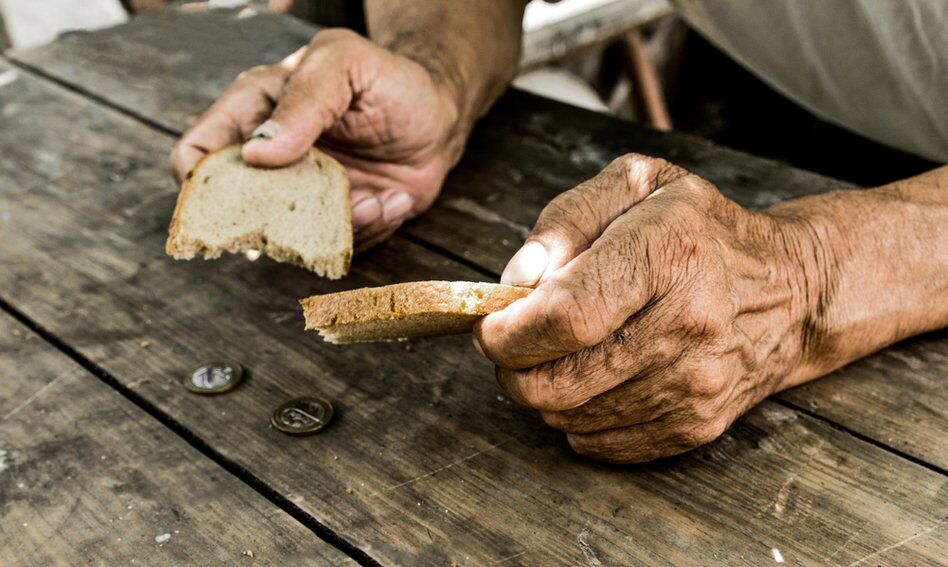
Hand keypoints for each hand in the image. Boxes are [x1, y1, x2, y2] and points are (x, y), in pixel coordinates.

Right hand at [170, 29, 468, 247]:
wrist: (440, 115)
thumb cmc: (389, 79)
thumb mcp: (345, 65)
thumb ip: (303, 100)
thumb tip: (258, 151)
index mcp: (254, 112)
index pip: (197, 153)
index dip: (200, 184)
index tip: (238, 198)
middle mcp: (272, 160)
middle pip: (241, 210)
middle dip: (284, 219)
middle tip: (330, 202)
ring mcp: (304, 195)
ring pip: (294, 238)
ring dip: (342, 226)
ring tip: (378, 199)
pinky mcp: (338, 220)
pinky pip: (337, 246)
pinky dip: (371, 229)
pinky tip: (395, 199)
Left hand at [474, 154, 827, 462]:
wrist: (788, 293)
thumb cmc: (699, 230)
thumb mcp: (636, 186)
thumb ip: (566, 219)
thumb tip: (518, 280)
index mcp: (669, 252)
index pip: (565, 317)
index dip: (508, 332)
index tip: (490, 325)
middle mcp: (688, 324)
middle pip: (559, 380)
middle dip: (512, 368)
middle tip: (514, 342)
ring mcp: (696, 384)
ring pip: (571, 418)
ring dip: (543, 391)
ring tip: (559, 354)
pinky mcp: (696, 425)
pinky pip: (601, 443)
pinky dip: (577, 418)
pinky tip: (593, 380)